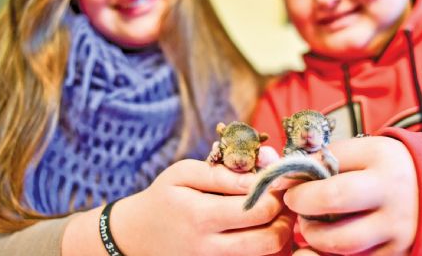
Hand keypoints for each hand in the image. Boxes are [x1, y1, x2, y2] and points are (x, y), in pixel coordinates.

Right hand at [113, 159, 293, 255]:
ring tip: (274, 214)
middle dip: (285, 217)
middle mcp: (211, 249)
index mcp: (202, 217)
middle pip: (270, 240)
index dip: (276, 192)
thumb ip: (222, 173)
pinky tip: (261, 231)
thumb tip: (259, 175)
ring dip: (279, 234)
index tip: (278, 179)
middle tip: (282, 200)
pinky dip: (266, 249)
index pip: (258, 209)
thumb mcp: (183, 174)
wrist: (136, 237)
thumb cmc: (163, 199)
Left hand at [284, 137, 417, 254]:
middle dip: (304, 209)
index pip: (330, 172)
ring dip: (315, 236)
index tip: (286, 185)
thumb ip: (327, 159)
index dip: (299, 184)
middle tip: (296, 205)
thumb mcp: (363, 151)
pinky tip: (321, 245)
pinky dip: (330, 255)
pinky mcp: (397, 255)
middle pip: (334, 206)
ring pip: (342, 244)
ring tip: (310, 225)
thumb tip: (284, 177)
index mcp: (382, 161)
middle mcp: (393, 197)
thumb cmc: (387, 167)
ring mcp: (398, 231)